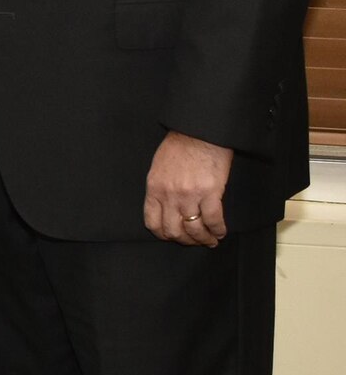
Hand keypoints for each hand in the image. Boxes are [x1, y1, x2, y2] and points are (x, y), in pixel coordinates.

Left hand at [144, 130, 232, 246]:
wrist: (199, 132)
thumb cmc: (179, 146)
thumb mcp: (159, 168)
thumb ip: (160, 189)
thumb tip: (166, 208)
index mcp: (154, 189)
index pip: (153, 222)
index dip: (164, 234)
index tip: (173, 236)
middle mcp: (169, 195)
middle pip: (173, 231)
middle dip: (185, 241)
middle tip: (195, 242)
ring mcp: (189, 195)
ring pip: (194, 230)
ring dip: (203, 239)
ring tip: (210, 240)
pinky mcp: (210, 193)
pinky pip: (213, 220)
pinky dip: (217, 230)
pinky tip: (220, 232)